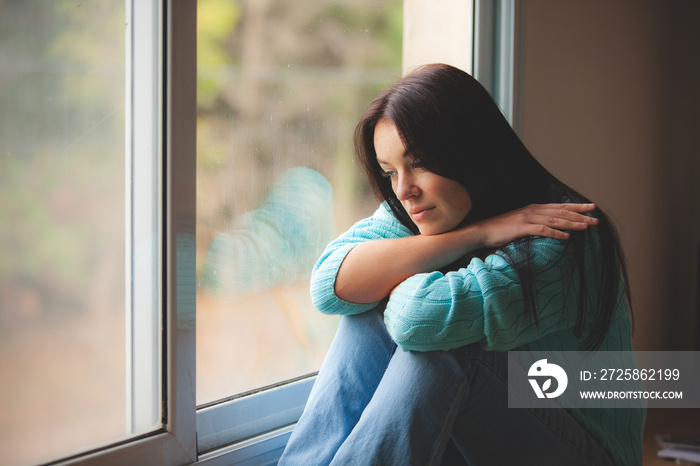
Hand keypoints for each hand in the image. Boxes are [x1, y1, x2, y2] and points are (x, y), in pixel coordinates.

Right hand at [473, 203, 597, 247]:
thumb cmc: (501, 229)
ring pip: (555, 219)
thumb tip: (550, 226)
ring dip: (572, 224)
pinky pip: (542, 230)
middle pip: (561, 211)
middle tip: (596, 219)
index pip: (559, 206)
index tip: (591, 208)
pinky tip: (566, 238)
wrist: (482, 231)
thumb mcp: (520, 222)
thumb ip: (535, 222)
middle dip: (580, 215)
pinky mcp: (521, 228)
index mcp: (534, 208)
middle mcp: (533, 210)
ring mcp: (527, 218)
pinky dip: (555, 233)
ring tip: (586, 227)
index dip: (576, 207)